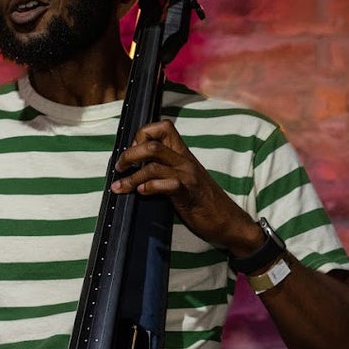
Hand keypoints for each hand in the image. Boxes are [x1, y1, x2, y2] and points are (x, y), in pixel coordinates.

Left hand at [111, 119, 257, 252]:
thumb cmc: (203, 201)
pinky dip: (149, 187)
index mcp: (183, 154)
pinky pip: (166, 185)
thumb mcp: (184, 178)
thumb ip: (166, 168)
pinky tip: (141, 194)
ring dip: (131, 177)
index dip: (142, 134)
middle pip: (152, 144)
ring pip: (153, 165)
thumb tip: (140, 167)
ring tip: (120, 187)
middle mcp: (184, 161)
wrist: (228, 221)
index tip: (133, 151)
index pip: (162, 127)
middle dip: (128, 155)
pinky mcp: (188, 194)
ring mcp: (187, 177)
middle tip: (119, 168)